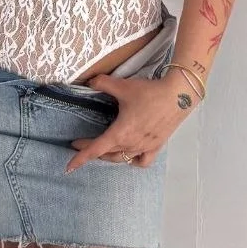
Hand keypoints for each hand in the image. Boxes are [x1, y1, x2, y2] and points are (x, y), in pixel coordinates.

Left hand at [64, 70, 197, 171]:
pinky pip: (142, 161)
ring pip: (122, 159)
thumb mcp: (122, 86)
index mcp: (120, 133)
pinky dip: (134, 160)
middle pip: (106, 154)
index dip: (81, 158)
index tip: (68, 166)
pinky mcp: (156, 146)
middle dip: (91, 150)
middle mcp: (131, 144)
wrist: (178, 95)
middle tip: (81, 143)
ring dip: (109, 156)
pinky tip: (130, 155)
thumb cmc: (149, 92)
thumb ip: (102, 83)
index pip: (96, 150)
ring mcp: (145, 147)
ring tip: (102, 149)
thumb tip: (89, 81)